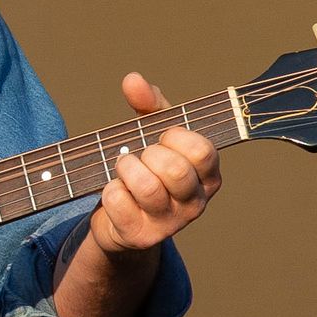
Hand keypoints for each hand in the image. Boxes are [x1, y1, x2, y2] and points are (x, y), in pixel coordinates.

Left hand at [89, 73, 221, 254]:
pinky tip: (113, 191)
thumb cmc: (143, 170)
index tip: (162, 139)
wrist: (119, 220)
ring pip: (148, 188)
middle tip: (139, 156)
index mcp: (207, 176)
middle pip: (175, 170)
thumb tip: (133, 79)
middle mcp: (195, 203)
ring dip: (126, 170)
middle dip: (148, 154)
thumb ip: (148, 104)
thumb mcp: (151, 134)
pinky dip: (109, 190)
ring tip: (122, 170)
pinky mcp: (141, 237)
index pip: (201, 150)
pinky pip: (119, 202)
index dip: (174, 137)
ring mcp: (170, 224)